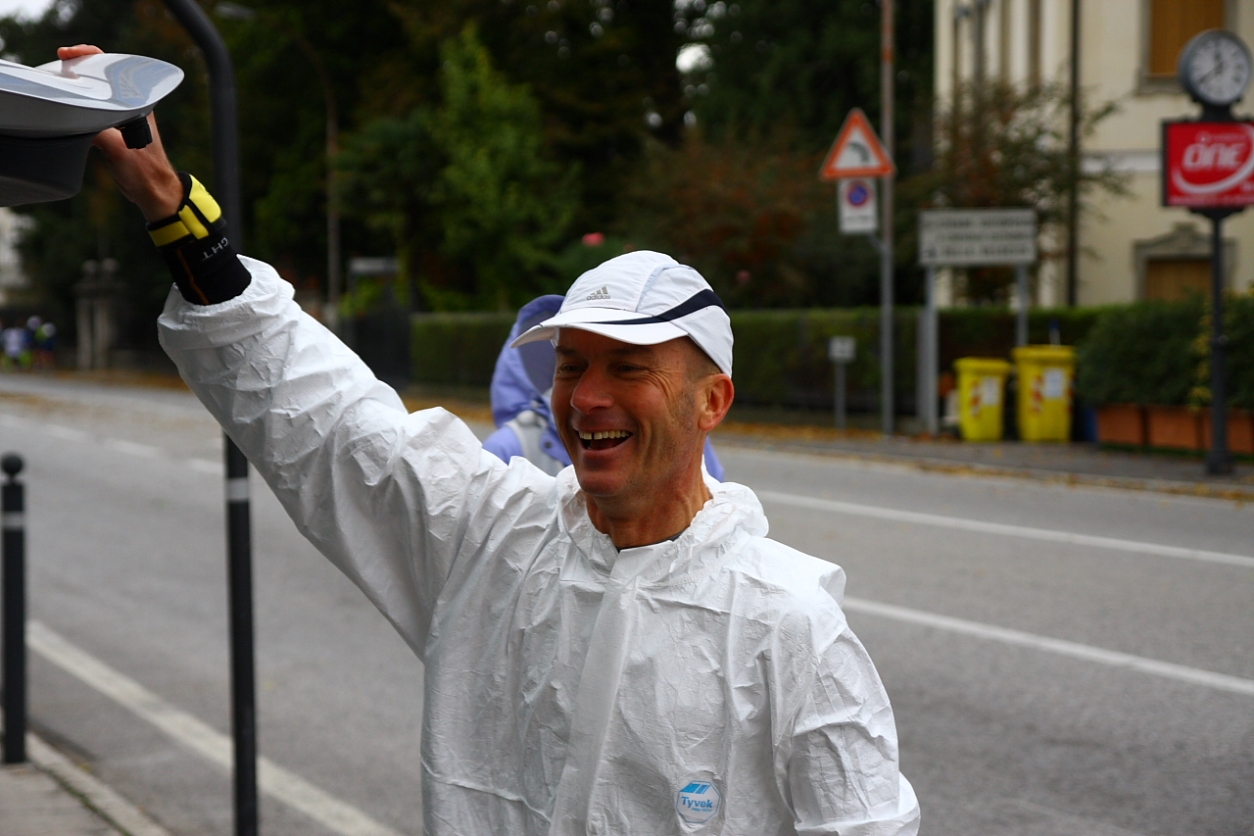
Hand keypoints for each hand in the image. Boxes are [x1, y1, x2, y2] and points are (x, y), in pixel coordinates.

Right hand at [58, 44, 183, 220]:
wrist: (155, 193)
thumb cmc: (145, 172)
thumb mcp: (118, 150)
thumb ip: (96, 131)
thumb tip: (72, 119)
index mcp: (137, 102)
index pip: (112, 66)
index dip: (88, 55)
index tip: (68, 55)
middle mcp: (131, 105)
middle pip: (100, 76)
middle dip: (78, 69)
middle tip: (58, 68)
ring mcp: (122, 116)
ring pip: (96, 92)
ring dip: (78, 88)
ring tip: (59, 86)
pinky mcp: (114, 129)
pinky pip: (93, 109)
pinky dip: (79, 105)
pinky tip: (67, 108)